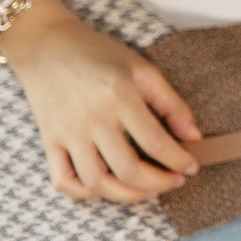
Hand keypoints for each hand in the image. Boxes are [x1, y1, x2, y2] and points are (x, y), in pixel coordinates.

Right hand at [0, 0, 203, 201]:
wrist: (46, 45)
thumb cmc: (98, 54)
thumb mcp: (141, 67)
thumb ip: (170, 102)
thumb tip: (194, 137)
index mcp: (119, 96)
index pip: (155, 142)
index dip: (178, 161)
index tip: (191, 167)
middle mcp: (91, 118)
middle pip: (128, 169)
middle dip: (160, 182)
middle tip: (175, 182)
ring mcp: (67, 134)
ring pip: (97, 182)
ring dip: (127, 195)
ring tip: (149, 191)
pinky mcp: (49, 142)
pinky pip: (63, 181)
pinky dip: (85, 194)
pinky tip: (107, 187)